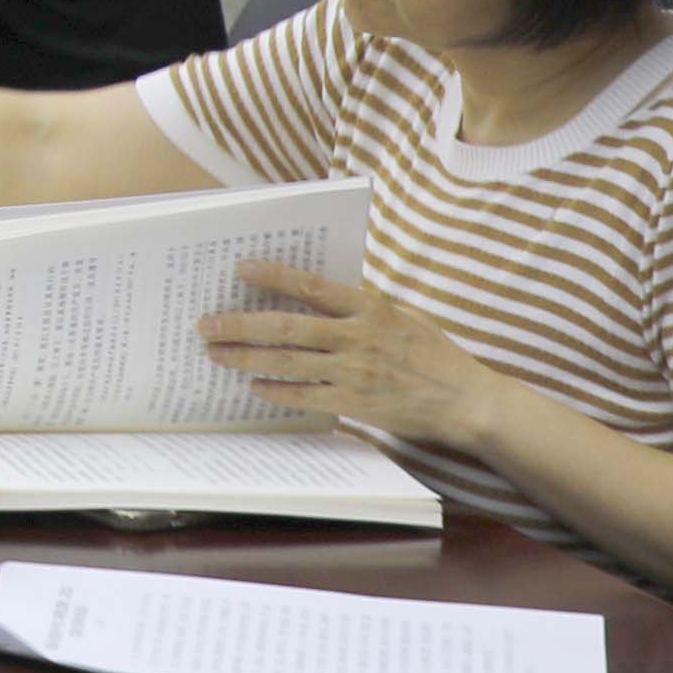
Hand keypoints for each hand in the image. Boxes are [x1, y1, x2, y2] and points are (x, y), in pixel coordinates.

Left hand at [196, 257, 499, 441]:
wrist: (466, 401)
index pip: (312, 286)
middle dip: (240, 324)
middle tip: (206, 323)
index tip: (240, 269)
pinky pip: (304, 396)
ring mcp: (354, 373)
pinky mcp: (355, 403)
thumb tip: (316, 290)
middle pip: (286, 326)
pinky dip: (276, 390)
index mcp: (370, 309)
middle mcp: (357, 338)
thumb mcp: (403, 316)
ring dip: (246, 357)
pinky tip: (253, 387)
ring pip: (287, 362)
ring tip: (215, 353)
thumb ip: (360, 306)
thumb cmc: (434, 354)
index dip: (273, 276)